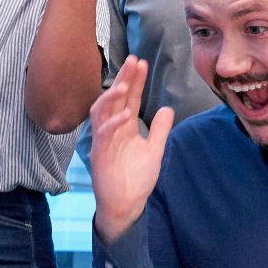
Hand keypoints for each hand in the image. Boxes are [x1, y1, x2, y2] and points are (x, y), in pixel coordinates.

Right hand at [88, 56, 174, 241]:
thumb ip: (160, 130)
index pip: (129, 99)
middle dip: (124, 79)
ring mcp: (103, 141)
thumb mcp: (154, 151)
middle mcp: (111, 130)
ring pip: (101, 112)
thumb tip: (168, 108)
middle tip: (133, 61)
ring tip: (125, 84)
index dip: (135, 81)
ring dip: (112, 97)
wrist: (125, 205)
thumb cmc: (136, 180)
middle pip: (115, 99)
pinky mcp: (99, 154)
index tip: (141, 63)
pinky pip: (103, 134)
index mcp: (123, 127)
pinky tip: (126, 115)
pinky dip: (113, 123)